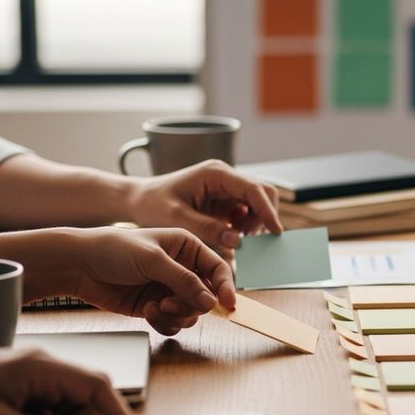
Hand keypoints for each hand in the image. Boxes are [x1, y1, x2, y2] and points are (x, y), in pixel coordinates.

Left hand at [66, 227, 235, 334]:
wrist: (78, 265)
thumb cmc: (113, 250)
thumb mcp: (153, 260)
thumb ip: (184, 281)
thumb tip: (211, 302)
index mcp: (187, 247)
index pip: (217, 269)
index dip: (225, 287)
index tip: (227, 305)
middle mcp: (182, 269)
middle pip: (206, 296)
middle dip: (190, 304)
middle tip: (169, 303)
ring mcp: (169, 289)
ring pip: (191, 313)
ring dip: (176, 315)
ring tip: (154, 307)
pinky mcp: (156, 307)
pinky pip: (174, 323)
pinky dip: (164, 323)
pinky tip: (147, 312)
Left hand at [129, 160, 281, 249]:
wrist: (138, 200)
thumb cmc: (152, 205)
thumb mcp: (176, 218)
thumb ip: (207, 228)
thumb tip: (236, 240)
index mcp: (215, 174)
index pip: (253, 189)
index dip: (267, 210)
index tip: (276, 231)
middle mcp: (225, 177)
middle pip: (262, 192)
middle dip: (263, 216)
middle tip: (249, 238)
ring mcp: (226, 188)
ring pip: (258, 203)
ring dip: (254, 222)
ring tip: (234, 237)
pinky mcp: (224, 200)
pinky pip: (247, 211)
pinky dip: (246, 225)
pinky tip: (230, 235)